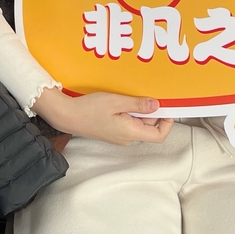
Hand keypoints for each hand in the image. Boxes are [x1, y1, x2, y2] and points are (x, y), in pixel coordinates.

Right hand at [33, 86, 172, 145]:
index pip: (159, 135)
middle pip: (150, 129)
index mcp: (130, 133)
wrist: (67, 116)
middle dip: (153, 113)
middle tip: (147, 95)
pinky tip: (123, 102)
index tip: (166, 107)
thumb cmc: (89, 108)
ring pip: (140, 125)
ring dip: (141, 112)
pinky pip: (130, 124)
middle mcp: (127, 139)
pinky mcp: (114, 133)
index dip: (167, 122)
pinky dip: (131, 113)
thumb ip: (138, 104)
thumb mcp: (115, 101)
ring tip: (132, 97)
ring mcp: (120, 137)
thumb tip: (157, 105)